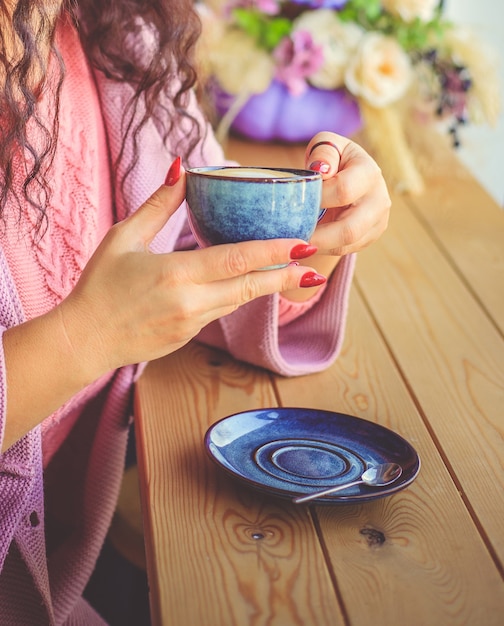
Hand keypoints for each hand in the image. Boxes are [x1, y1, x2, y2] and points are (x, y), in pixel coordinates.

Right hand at [60, 165, 324, 378]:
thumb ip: (158, 205)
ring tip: (296, 273)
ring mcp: (192, 324)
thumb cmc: (99, 286)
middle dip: (286, 276)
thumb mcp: (124, 237)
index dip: (274, 252)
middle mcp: (191, 303)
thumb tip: (182, 170)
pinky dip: (241, 296)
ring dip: (268, 286)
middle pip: (251, 287)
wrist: (83, 340)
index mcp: (175, 274)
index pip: (237, 261)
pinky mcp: (189, 337)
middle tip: (316, 265)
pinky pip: (223, 311)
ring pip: (241, 301)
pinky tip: (253, 284)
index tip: (303, 245)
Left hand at [306, 131, 390, 255]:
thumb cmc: (333, 159)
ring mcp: (377, 222)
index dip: (318, 197)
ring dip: (317, 246)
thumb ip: (322, 153)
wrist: (353, 175)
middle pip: (349, 229)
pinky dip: (322, 249)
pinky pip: (343, 251)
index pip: (344, 190)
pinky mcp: (369, 238)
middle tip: (291, 237)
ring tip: (295, 241)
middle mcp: (379, 200)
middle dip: (317, 236)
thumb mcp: (326, 145)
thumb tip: (321, 171)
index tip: (296, 200)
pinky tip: (306, 242)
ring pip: (345, 245)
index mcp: (369, 172)